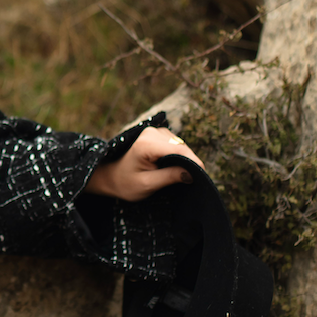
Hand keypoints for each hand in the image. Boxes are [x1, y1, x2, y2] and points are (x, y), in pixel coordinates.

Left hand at [85, 126, 204, 201]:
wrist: (113, 176)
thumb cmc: (126, 183)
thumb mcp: (147, 184)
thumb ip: (169, 177)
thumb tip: (193, 173)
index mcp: (146, 144)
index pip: (178, 150)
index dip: (193, 162)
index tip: (203, 176)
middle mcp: (151, 133)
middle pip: (182, 147)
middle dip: (190, 163)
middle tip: (194, 180)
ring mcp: (155, 132)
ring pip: (181, 145)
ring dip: (185, 160)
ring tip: (181, 176)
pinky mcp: (159, 135)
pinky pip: (177, 145)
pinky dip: (180, 156)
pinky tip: (176, 167)